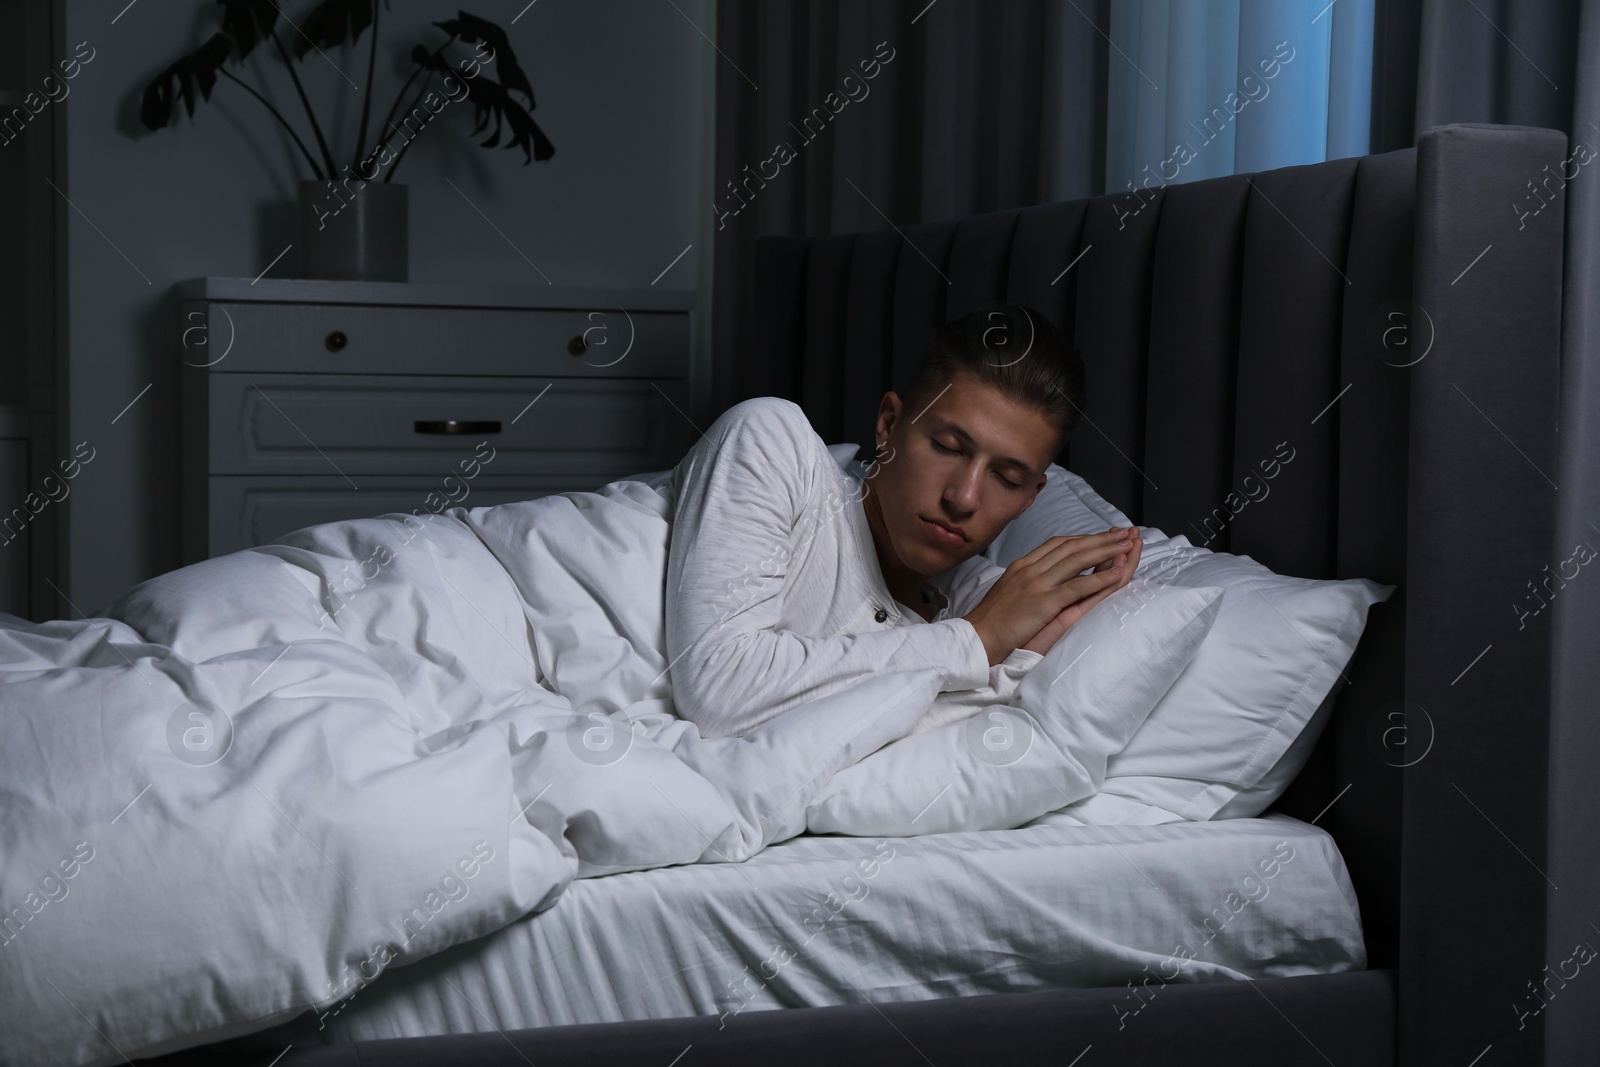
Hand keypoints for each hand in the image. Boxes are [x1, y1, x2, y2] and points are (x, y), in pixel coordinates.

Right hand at [962, 527, 1141, 666]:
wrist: (976, 637)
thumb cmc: (991, 619)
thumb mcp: (1008, 589)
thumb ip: (1026, 578)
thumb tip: (1043, 574)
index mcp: (1022, 564)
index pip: (1058, 542)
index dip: (1083, 537)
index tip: (1103, 534)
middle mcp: (1031, 568)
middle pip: (1072, 545)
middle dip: (1100, 538)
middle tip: (1124, 532)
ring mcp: (1037, 583)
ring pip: (1078, 559)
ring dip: (1106, 550)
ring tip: (1128, 545)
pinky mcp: (1043, 602)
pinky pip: (1078, 586)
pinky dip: (1100, 577)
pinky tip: (1118, 572)